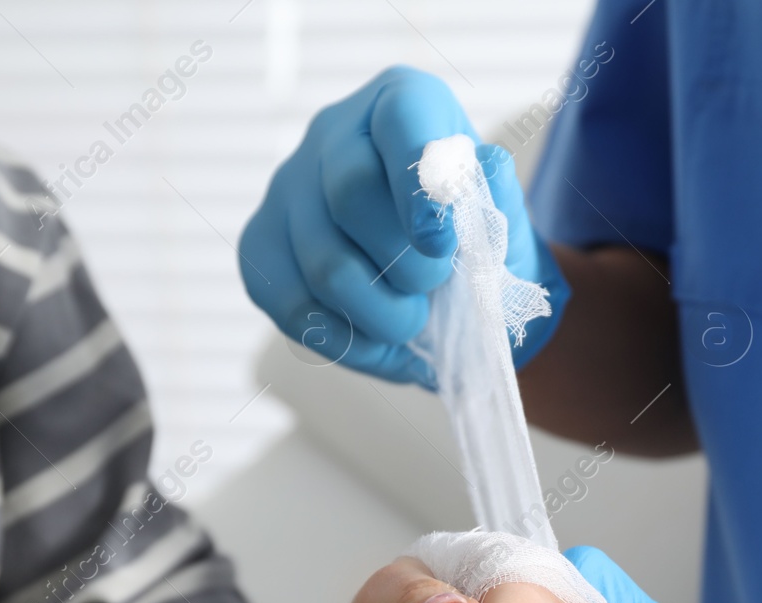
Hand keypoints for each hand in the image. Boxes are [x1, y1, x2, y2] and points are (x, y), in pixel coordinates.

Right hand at [240, 66, 564, 387]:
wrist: (445, 284)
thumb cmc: (472, 238)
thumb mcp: (501, 216)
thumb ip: (495, 195)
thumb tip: (489, 165)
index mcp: (402, 102)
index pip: (401, 119)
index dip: (419, 182)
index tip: (441, 242)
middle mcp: (334, 130)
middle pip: (349, 193)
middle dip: (405, 262)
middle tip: (434, 286)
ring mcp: (287, 187)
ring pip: (322, 264)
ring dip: (382, 314)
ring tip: (414, 322)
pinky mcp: (261, 245)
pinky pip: (294, 305)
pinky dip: (347, 341)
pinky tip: (380, 341)